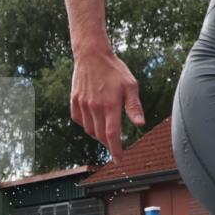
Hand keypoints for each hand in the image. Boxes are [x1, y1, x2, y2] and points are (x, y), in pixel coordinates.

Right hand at [70, 47, 143, 163]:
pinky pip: (80, 121)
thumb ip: (134, 106)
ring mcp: (82, 105)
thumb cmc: (114, 69)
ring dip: (98, 134)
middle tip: (115, 143)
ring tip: (106, 128)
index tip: (119, 160)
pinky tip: (94, 119)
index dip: (116, 150)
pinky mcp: (74, 102)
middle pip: (101, 135)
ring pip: (89, 130)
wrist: (91, 55)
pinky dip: (87, 125)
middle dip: (109, 142)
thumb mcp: (130, 85)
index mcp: (110, 105)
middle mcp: (94, 108)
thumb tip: (140, 124)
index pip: (112, 135)